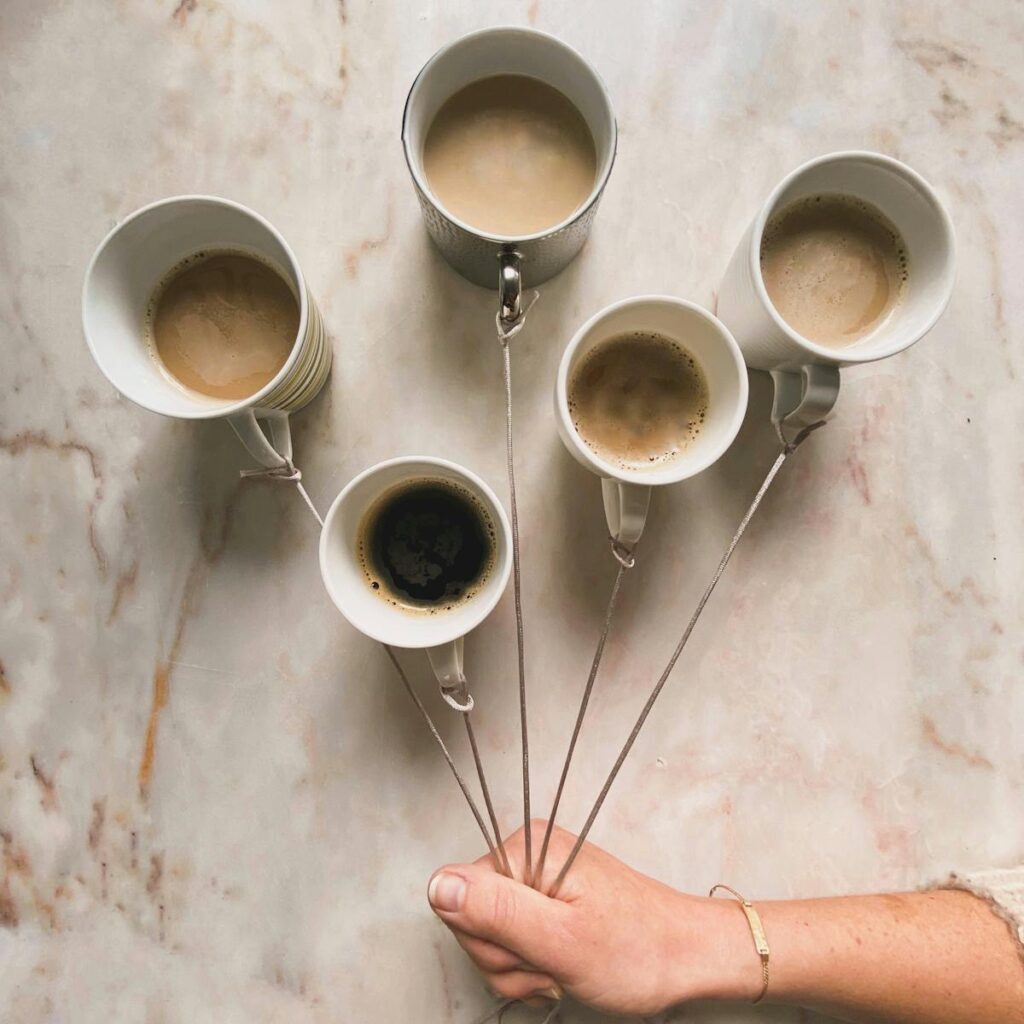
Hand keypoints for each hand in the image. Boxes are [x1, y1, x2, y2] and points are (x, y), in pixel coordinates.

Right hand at [426, 821, 757, 1014]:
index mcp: (528, 847)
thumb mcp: (561, 940)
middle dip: (508, 958)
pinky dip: (533, 965)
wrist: (689, 958)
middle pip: (474, 917)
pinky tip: (562, 967)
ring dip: (523, 968)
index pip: (459, 895)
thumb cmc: (641, 950)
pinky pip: (514, 938)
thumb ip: (495, 911)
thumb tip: (438, 885)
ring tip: (564, 968)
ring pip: (492, 935)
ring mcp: (539, 874)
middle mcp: (530, 851)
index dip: (488, 939)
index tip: (531, 952)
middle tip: (553, 964)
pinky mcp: (548, 897)